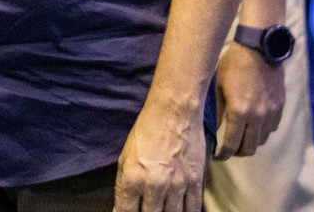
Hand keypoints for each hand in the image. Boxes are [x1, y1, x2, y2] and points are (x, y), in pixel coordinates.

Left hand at [113, 97, 205, 211]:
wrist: (173, 112)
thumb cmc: (146, 132)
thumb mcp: (125, 157)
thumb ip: (122, 186)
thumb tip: (119, 210)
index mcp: (132, 178)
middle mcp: (154, 185)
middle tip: (147, 209)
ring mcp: (177, 185)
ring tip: (162, 209)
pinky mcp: (195, 181)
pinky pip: (192, 209)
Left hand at [213, 42, 283, 159]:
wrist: (259, 48)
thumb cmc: (233, 64)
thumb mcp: (217, 86)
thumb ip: (215, 111)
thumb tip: (210, 130)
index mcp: (239, 112)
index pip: (231, 145)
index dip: (222, 154)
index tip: (216, 156)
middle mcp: (257, 116)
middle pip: (249, 149)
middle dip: (236, 152)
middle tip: (227, 149)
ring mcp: (271, 112)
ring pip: (261, 140)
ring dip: (250, 142)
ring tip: (239, 136)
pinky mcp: (279, 106)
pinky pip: (272, 127)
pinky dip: (262, 131)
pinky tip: (253, 124)